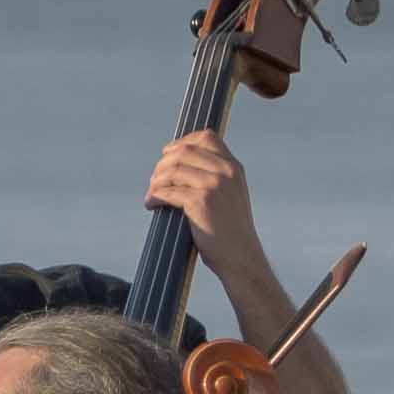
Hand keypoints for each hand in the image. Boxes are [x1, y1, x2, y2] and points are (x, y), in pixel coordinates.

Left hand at [145, 129, 261, 274]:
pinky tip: (152, 205)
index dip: (182, 142)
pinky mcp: (201, 201)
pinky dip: (154, 197)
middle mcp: (226, 172)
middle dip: (163, 164)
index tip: (168, 154)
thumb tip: (179, 166)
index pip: (206, 137)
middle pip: (183, 151)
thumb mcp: (231, 195)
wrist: (242, 256)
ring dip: (156, 181)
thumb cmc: (231, 231)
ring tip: (152, 194)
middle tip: (155, 180)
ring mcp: (214, 185)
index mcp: (234, 167)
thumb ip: (215, 177)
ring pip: (172, 170)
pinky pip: (167, 191)